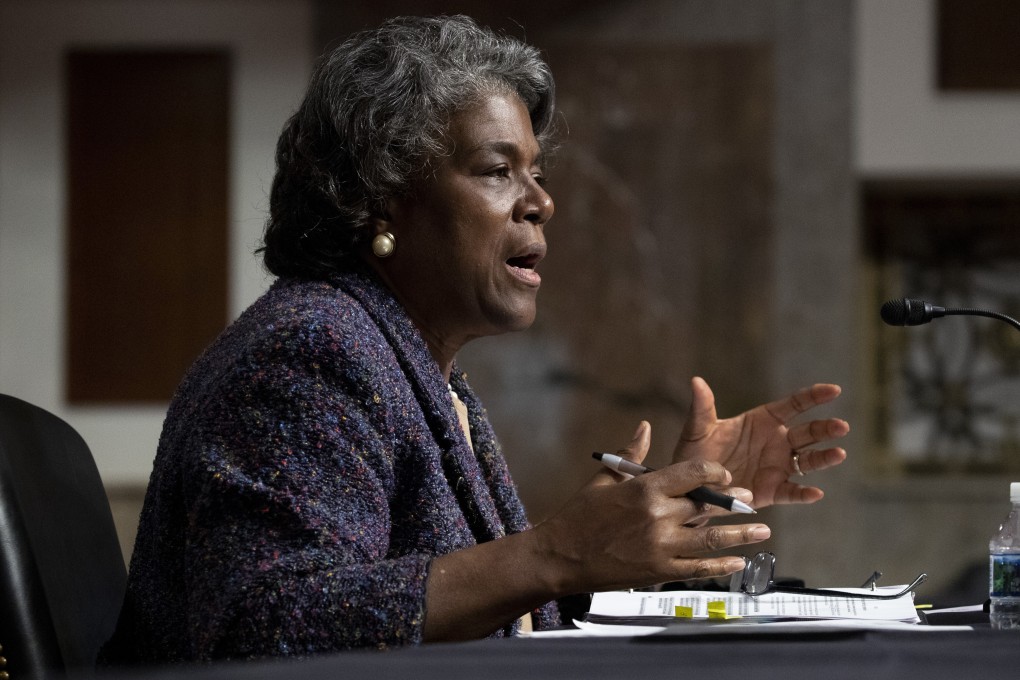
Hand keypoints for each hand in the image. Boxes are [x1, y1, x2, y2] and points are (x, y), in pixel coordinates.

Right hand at [534, 422, 769, 593]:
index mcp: (645, 488)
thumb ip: (631, 454)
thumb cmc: (579, 516)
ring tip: (762, 531)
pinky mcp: (659, 571)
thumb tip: (645, 427)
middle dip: (733, 502)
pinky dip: (721, 565)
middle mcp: (657, 515)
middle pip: (706, 505)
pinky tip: (738, 562)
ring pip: (710, 538)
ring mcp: (660, 546)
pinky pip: (698, 568)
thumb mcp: (604, 479)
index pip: (692, 473)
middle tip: (751, 501)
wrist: (559, 556)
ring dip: (740, 534)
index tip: (725, 475)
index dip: (715, 473)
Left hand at [671, 377, 848, 507]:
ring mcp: (777, 466)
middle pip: (808, 433)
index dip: (814, 396)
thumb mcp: (697, 429)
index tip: (834, 391)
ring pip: (807, 461)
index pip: (794, 405)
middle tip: (841, 426)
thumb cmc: (696, 452)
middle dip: (825, 428)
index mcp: (763, 421)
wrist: (691, 485)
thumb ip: (702, 407)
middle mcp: (777, 442)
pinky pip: (792, 492)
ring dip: (824, 458)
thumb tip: (696, 381)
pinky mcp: (772, 490)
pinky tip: (816, 493)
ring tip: (839, 454)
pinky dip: (804, 494)